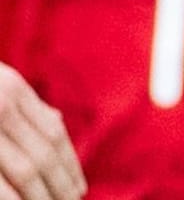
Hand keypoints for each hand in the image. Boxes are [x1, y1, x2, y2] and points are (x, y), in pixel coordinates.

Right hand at [0, 62, 85, 199]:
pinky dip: (9, 196)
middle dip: (58, 187)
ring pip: (23, 169)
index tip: (79, 189)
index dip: (69, 165)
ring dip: (38, 197)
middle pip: (40, 156)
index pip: (52, 133)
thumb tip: (56, 125)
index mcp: (12, 89)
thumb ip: (23, 104)